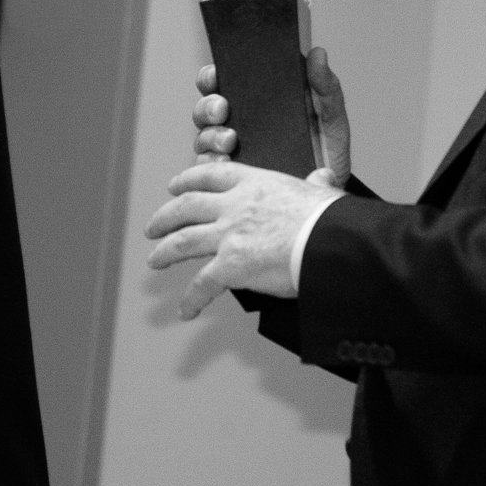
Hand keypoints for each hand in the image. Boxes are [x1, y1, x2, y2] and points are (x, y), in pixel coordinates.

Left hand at [146, 161, 342, 318]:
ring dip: (165, 251)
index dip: (188, 179)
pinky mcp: (230, 266)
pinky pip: (202, 285)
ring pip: (183, 241)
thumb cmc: (331, 220)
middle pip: (187, 207)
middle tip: (154, 227)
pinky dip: (191, 299)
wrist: (331, 242)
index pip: (211, 175)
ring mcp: (228, 235)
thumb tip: (322, 177)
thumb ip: (316, 185)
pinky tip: (186, 310)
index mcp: (255, 183)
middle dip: (165, 217)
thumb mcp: (321, 193)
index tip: (175, 186)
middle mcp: (234, 205)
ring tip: (155, 260)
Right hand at [192, 47, 351, 182]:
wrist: (327, 194)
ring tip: (230, 140)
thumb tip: (318, 54)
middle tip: (222, 109)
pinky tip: (226, 161)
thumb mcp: (331, 116)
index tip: (216, 75)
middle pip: (204, 109)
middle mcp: (238, 124)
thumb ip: (325, 86)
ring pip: (202, 137)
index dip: (212, 76)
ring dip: (210, 135)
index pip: (223, 82)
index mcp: (256, 103)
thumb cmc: (327, 152)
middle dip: (208, 106)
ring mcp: (231, 151)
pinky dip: (213, 164)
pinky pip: (209, 169)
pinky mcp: (231, 177)